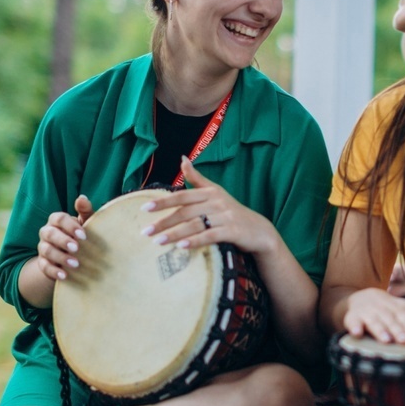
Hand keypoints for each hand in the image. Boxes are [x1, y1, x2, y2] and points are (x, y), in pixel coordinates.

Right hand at [36, 195, 93, 281]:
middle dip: (63, 241)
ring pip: (46, 250)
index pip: (58, 219)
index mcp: (56, 221)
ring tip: (75, 264)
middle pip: (49, 233)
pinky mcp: (43, 263)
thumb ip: (85, 211)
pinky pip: (44, 267)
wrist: (74, 255)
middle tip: (77, 248)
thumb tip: (83, 198)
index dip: (70, 226)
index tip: (83, 235)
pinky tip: (65, 276)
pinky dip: (54, 271)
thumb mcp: (85, 223)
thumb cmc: (81, 235)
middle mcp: (47, 232)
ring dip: (60, 257)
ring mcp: (43, 248)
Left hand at [140, 158, 277, 254]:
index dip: (163, 201)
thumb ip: (197, 178)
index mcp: (210, 192)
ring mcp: (225, 217)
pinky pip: (210, 236)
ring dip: (175, 234)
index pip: (182, 196)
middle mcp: (217, 202)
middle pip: (186, 212)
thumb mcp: (216, 192)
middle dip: (164, 222)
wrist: (259, 231)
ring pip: (195, 224)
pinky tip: (181, 247)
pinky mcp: (233, 231)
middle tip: (146, 231)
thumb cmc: (232, 212)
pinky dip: (195, 241)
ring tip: (158, 242)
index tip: (145, 208)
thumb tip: (183, 158)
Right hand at [341, 287, 404, 343]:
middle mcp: (384, 310)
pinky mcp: (353, 318)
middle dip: (397, 331)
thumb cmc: (391, 311)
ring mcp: (368, 313)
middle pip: (391, 321)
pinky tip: (356, 333)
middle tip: (404, 342)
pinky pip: (352, 322)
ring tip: (386, 340)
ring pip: (374, 322)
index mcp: (399, 309)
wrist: (360, 298)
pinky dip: (354, 327)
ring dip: (379, 330)